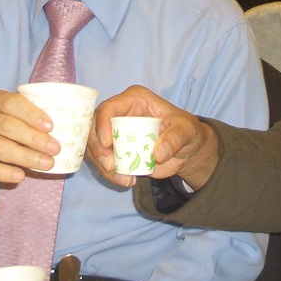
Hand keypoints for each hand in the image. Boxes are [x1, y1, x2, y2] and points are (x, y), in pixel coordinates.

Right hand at [0, 90, 60, 183]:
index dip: (32, 114)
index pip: (12, 103)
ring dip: (26, 157)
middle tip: (56, 149)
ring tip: (47, 164)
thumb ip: (27, 113)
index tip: (51, 126)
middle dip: (34, 139)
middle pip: (8, 127)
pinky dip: (2, 172)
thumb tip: (64, 127)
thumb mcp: (7, 107)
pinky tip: (20, 175)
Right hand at [89, 85, 219, 188]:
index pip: (109, 108)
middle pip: (93, 128)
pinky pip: (103, 161)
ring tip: (124, 179)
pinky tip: (126, 181)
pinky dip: (109, 173)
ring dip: (103, 165)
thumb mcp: (186, 130)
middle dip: (97, 149)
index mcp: (133, 100)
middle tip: (110, 166)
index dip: (102, 124)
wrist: (185, 150)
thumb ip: (175, 138)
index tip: (107, 144)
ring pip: (95, 147)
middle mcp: (119, 114)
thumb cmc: (186, 130)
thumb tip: (158, 153)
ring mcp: (114, 133)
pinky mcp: (115, 150)